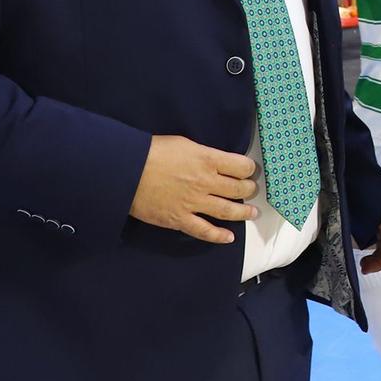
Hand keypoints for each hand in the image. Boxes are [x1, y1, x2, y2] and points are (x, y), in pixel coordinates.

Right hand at [128, 135, 257, 244]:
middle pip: (238, 189)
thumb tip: (216, 162)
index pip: (241, 166)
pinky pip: (204, 231)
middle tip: (252, 190)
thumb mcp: (185, 144)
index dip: (249, 169)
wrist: (127, 171)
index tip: (250, 170)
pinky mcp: (180, 219)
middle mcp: (206, 182)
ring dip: (243, 212)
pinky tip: (229, 237)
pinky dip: (219, 236)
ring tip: (253, 213)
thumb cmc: (153, 152)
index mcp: (208, 160)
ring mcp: (194, 203)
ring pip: (227, 211)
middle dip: (249, 189)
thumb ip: (204, 155)